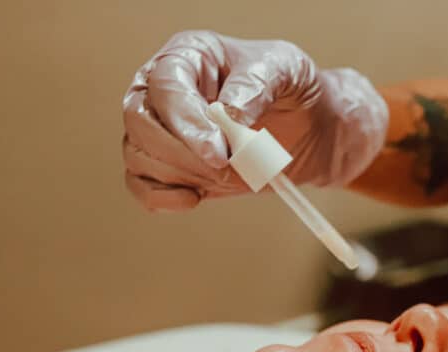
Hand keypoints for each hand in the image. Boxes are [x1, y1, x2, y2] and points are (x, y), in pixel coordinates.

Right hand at [122, 31, 387, 210]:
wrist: (307, 127)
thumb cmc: (292, 89)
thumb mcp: (286, 69)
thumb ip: (255, 85)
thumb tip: (228, 114)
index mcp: (188, 56)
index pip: (166, 86)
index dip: (188, 122)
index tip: (220, 153)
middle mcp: (164, 90)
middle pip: (142, 122)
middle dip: (184, 154)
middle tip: (228, 168)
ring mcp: (160, 128)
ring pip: (140, 155)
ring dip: (185, 176)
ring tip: (231, 176)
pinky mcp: (167, 165)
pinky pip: (141, 185)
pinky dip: (164, 198)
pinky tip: (194, 198)